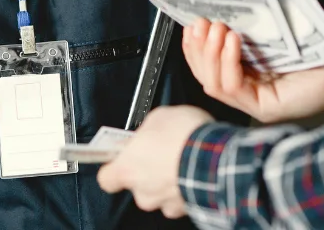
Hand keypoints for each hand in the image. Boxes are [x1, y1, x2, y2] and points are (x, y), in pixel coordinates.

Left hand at [97, 105, 212, 218]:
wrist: (216, 157)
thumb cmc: (184, 137)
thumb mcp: (160, 116)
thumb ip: (148, 129)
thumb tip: (149, 131)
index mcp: (127, 168)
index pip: (106, 178)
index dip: (114, 167)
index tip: (122, 157)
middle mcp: (142, 191)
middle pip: (137, 185)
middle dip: (149, 170)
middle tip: (162, 152)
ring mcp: (164, 203)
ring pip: (160, 193)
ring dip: (168, 179)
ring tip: (182, 160)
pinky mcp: (186, 208)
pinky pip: (181, 198)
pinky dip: (186, 186)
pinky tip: (194, 169)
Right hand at [183, 19, 323, 123]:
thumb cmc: (323, 47)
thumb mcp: (281, 33)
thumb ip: (256, 26)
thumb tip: (231, 5)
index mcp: (255, 77)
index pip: (212, 68)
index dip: (196, 49)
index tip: (192, 25)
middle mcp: (254, 94)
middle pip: (207, 78)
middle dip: (199, 50)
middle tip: (201, 24)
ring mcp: (260, 104)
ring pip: (215, 85)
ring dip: (210, 55)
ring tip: (217, 29)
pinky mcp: (268, 108)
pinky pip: (234, 88)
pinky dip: (228, 62)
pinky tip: (232, 40)